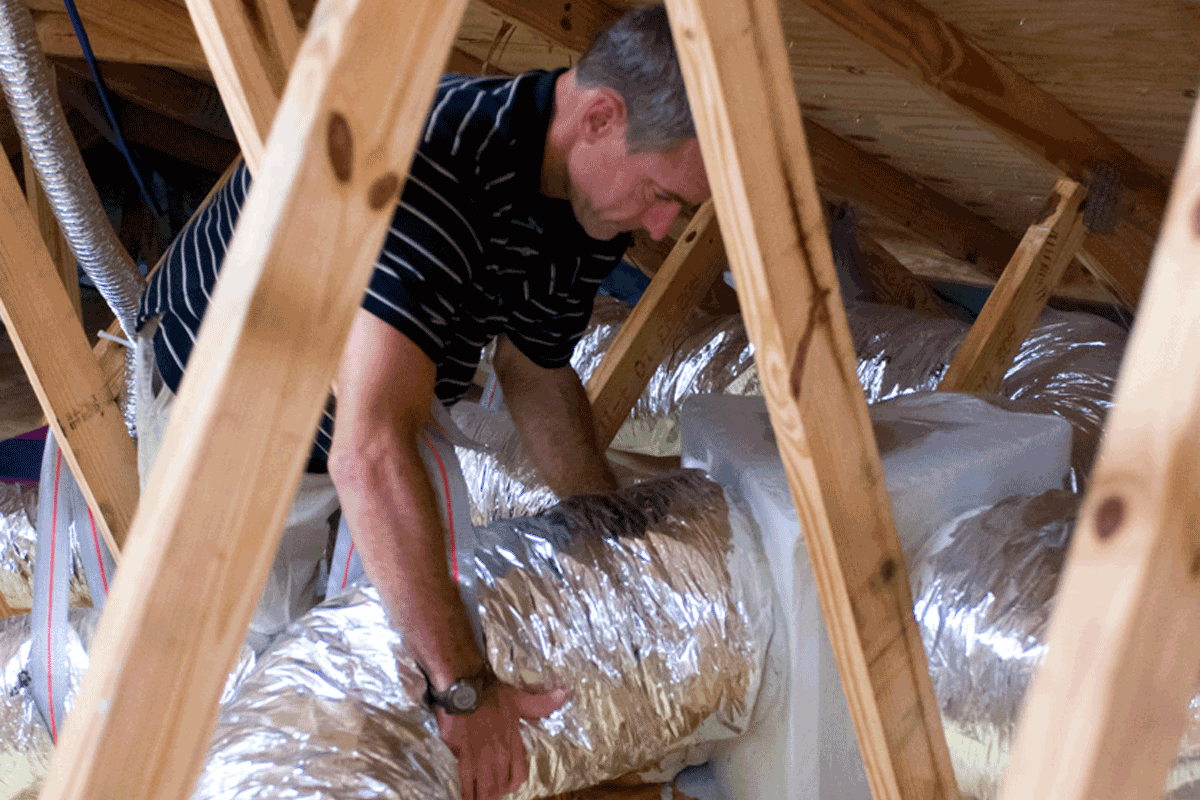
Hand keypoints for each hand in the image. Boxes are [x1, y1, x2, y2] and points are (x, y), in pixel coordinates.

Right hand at [436, 681, 568, 799]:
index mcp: (514, 742)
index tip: (506, 786)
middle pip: (501, 784)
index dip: (512, 784)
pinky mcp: (465, 754)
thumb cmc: (491, 693)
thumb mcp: (520, 699)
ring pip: (486, 787)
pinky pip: (467, 781)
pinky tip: (467, 798)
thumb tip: (565, 693)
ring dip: (483, 796)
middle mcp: (501, 753)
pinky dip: (468, 793)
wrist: (467, 687)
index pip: (519, 774)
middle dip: (496, 792)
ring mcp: (482, 756)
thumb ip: (542, 703)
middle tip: (490, 794)